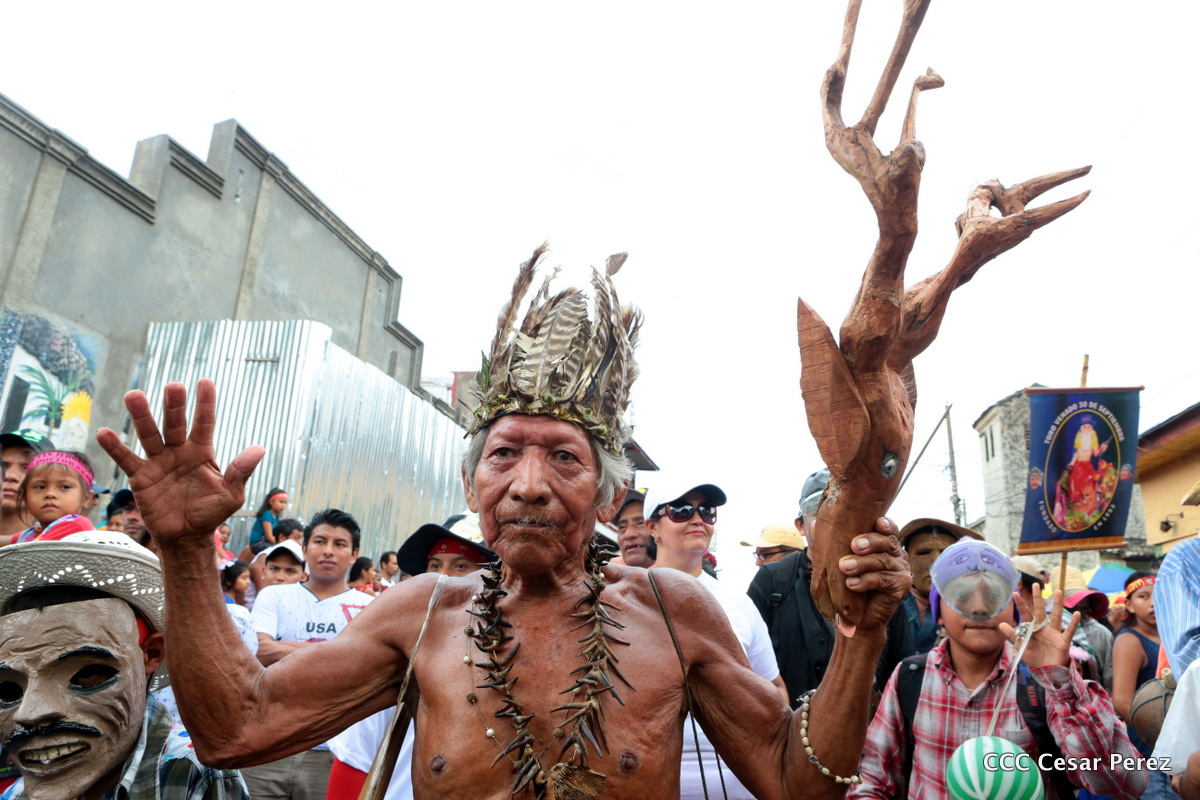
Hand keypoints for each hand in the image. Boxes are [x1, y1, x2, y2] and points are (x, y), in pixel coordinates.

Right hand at [97, 380, 263, 549]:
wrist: (187, 537)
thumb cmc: (210, 514)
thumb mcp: (231, 494)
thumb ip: (240, 471)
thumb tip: (260, 449)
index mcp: (202, 452)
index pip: (204, 423)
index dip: (205, 403)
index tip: (205, 382)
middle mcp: (179, 452)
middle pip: (175, 423)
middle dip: (174, 405)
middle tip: (173, 386)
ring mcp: (159, 462)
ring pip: (149, 434)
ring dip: (141, 416)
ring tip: (133, 395)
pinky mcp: (141, 477)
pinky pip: (127, 459)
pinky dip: (115, 447)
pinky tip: (104, 432)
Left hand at [838, 517, 911, 633]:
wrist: (857, 617)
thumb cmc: (849, 584)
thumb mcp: (838, 560)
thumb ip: (830, 542)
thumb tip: (814, 525)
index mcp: (884, 544)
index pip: (888, 530)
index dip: (885, 524)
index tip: (877, 522)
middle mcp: (896, 555)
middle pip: (887, 542)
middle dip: (869, 542)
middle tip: (854, 545)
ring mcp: (901, 570)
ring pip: (883, 561)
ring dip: (862, 563)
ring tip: (844, 567)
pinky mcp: (901, 586)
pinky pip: (883, 580)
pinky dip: (866, 581)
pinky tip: (852, 584)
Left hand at [998, 584, 1079, 668]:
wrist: (1047, 671)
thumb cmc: (1034, 657)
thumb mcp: (1021, 646)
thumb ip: (1012, 635)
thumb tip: (1001, 624)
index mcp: (1032, 628)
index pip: (1025, 614)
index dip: (1020, 604)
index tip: (1014, 593)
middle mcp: (1043, 628)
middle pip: (1040, 610)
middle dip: (1038, 598)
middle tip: (1036, 585)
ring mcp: (1054, 633)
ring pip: (1057, 616)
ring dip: (1058, 604)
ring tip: (1058, 591)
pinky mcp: (1063, 641)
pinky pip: (1069, 631)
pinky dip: (1074, 623)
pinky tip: (1077, 614)